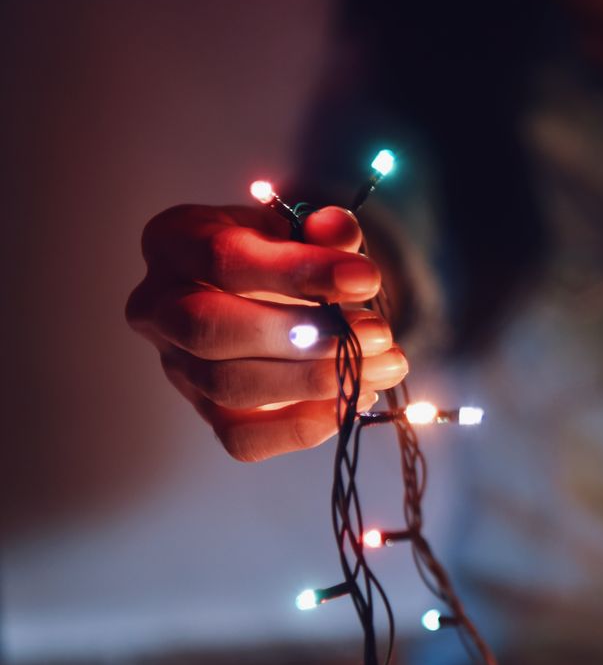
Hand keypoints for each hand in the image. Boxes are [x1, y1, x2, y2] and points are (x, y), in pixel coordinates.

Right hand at [126, 204, 407, 461]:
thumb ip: (322, 229)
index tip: (366, 279)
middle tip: (377, 333)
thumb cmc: (276, 253)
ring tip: (382, 366)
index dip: (298, 271)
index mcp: (174, 243)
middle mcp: (158, 307)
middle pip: (212, 330)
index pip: (224, 258)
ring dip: (317, 382)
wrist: (259, 292)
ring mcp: (177, 366)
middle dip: (303, 335)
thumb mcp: (299, 226)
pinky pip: (243, 438)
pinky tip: (355, 397)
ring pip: (229, 387)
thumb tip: (339, 233)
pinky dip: (305, 424)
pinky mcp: (203, 412)